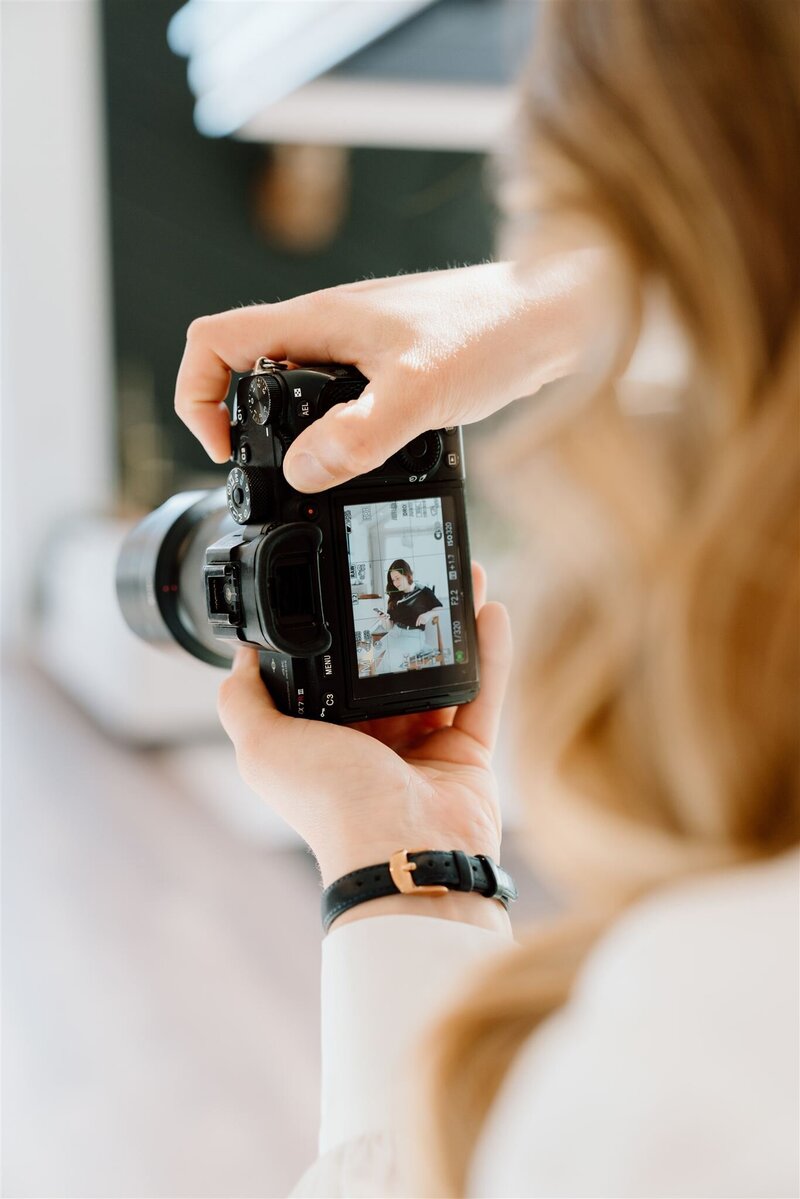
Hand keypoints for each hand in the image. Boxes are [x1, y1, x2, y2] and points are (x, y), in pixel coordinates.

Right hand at [174, 255, 600, 488]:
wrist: (556, 315)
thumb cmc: (493, 331)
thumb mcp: (420, 391)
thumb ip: (357, 435)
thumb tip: (302, 471)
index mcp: (317, 320)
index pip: (214, 341)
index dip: (198, 396)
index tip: (225, 449)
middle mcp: (330, 330)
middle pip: (248, 372)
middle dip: (246, 428)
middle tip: (274, 478)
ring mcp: (361, 347)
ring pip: (298, 392)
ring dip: (296, 437)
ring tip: (320, 480)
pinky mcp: (393, 367)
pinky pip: (343, 402)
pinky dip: (341, 437)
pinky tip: (371, 464)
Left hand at [216, 564, 511, 929]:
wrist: (406, 850)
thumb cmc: (332, 804)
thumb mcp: (264, 747)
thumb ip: (244, 701)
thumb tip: (241, 655)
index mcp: (323, 735)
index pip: (332, 670)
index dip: (344, 626)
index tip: (354, 580)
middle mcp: (373, 739)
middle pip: (392, 664)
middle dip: (404, 617)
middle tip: (415, 569)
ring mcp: (424, 744)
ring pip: (440, 670)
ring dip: (452, 622)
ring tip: (461, 573)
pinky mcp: (468, 751)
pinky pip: (482, 692)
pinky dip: (490, 653)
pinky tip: (491, 608)